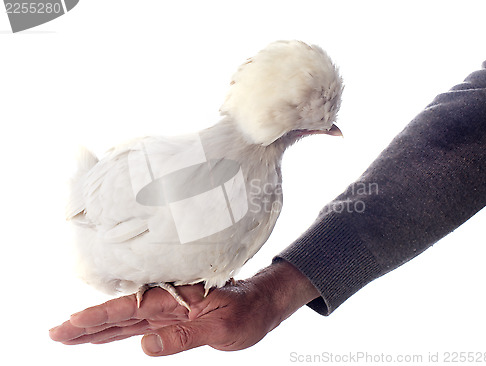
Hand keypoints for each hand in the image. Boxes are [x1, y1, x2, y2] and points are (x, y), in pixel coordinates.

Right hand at [49, 261, 319, 355]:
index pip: (129, 309)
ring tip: (68, 334)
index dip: (98, 317)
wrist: (260, 305)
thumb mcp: (220, 328)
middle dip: (86, 323)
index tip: (70, 324)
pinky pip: (139, 326)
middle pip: (119, 314)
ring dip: (97, 328)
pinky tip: (102, 335)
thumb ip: (184, 337)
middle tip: (55, 332)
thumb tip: (145, 347)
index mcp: (175, 299)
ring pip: (125, 321)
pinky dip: (118, 331)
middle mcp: (167, 303)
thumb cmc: (245, 312)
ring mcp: (167, 312)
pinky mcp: (172, 320)